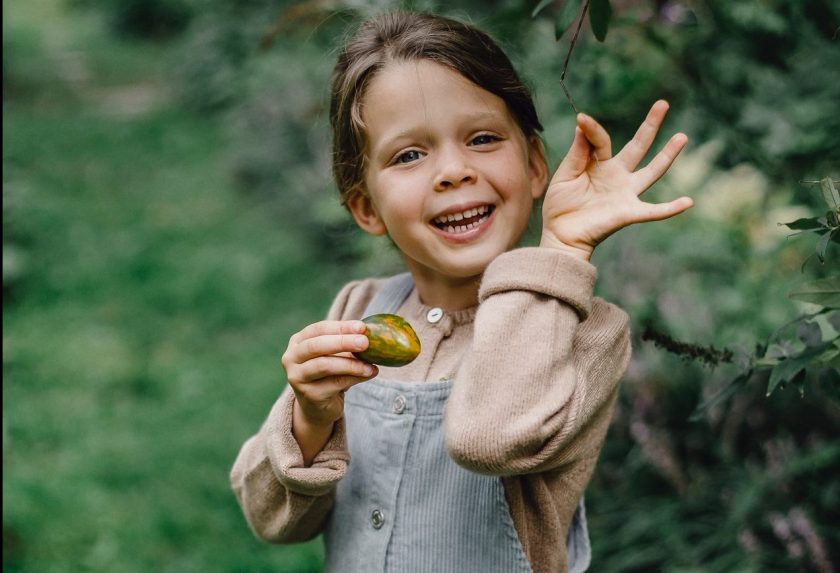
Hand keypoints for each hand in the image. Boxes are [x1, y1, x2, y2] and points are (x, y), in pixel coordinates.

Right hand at [281, 320, 377, 428]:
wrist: (318, 408)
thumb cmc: (328, 374)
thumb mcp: (335, 356)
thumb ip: (347, 345)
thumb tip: (372, 336)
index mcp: (298, 341)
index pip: (319, 329)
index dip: (341, 327)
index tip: (362, 327)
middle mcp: (292, 357)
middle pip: (317, 345)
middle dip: (343, 342)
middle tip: (365, 342)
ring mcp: (297, 377)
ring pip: (325, 365)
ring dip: (351, 364)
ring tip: (371, 365)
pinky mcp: (308, 394)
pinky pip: (334, 383)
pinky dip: (354, 378)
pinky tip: (369, 374)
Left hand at [540, 100, 693, 259]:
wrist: (560, 235)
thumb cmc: (560, 206)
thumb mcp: (564, 175)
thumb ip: (577, 153)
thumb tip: (582, 124)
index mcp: (599, 164)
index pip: (601, 140)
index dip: (592, 129)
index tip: (581, 118)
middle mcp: (617, 175)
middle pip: (638, 146)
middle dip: (650, 126)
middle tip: (663, 103)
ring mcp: (625, 193)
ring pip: (652, 171)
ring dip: (667, 155)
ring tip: (682, 137)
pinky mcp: (628, 212)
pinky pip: (653, 211)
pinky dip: (671, 208)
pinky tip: (688, 202)